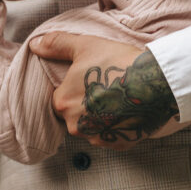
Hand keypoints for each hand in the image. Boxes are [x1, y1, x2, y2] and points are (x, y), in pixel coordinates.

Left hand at [30, 34, 178, 149]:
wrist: (156, 83)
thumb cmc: (118, 62)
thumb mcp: (85, 46)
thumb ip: (56, 45)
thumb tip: (34, 45)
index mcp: (63, 102)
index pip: (61, 97)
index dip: (76, 87)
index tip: (93, 78)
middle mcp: (76, 126)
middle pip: (75, 114)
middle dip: (88, 103)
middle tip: (108, 86)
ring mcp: (98, 138)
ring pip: (93, 127)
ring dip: (101, 116)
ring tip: (119, 98)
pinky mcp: (118, 144)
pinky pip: (111, 135)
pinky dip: (116, 125)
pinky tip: (127, 110)